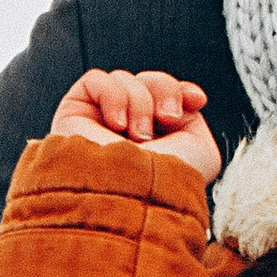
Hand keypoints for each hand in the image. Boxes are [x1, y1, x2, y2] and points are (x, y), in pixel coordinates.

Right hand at [50, 69, 221, 182]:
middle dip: (164, 93)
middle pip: (147, 81)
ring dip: (140, 103)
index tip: (195, 100)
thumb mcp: (202, 152)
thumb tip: (183, 99)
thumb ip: (195, 119)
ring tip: (138, 136)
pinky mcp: (74, 115)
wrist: (134, 196)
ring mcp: (99, 123)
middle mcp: (127, 132)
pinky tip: (116, 124)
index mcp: (156, 141)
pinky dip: (112, 95)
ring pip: (125, 80)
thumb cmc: (166, 184)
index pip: (165, 97)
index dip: (179, 91)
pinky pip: (96, 80)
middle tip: (166, 120)